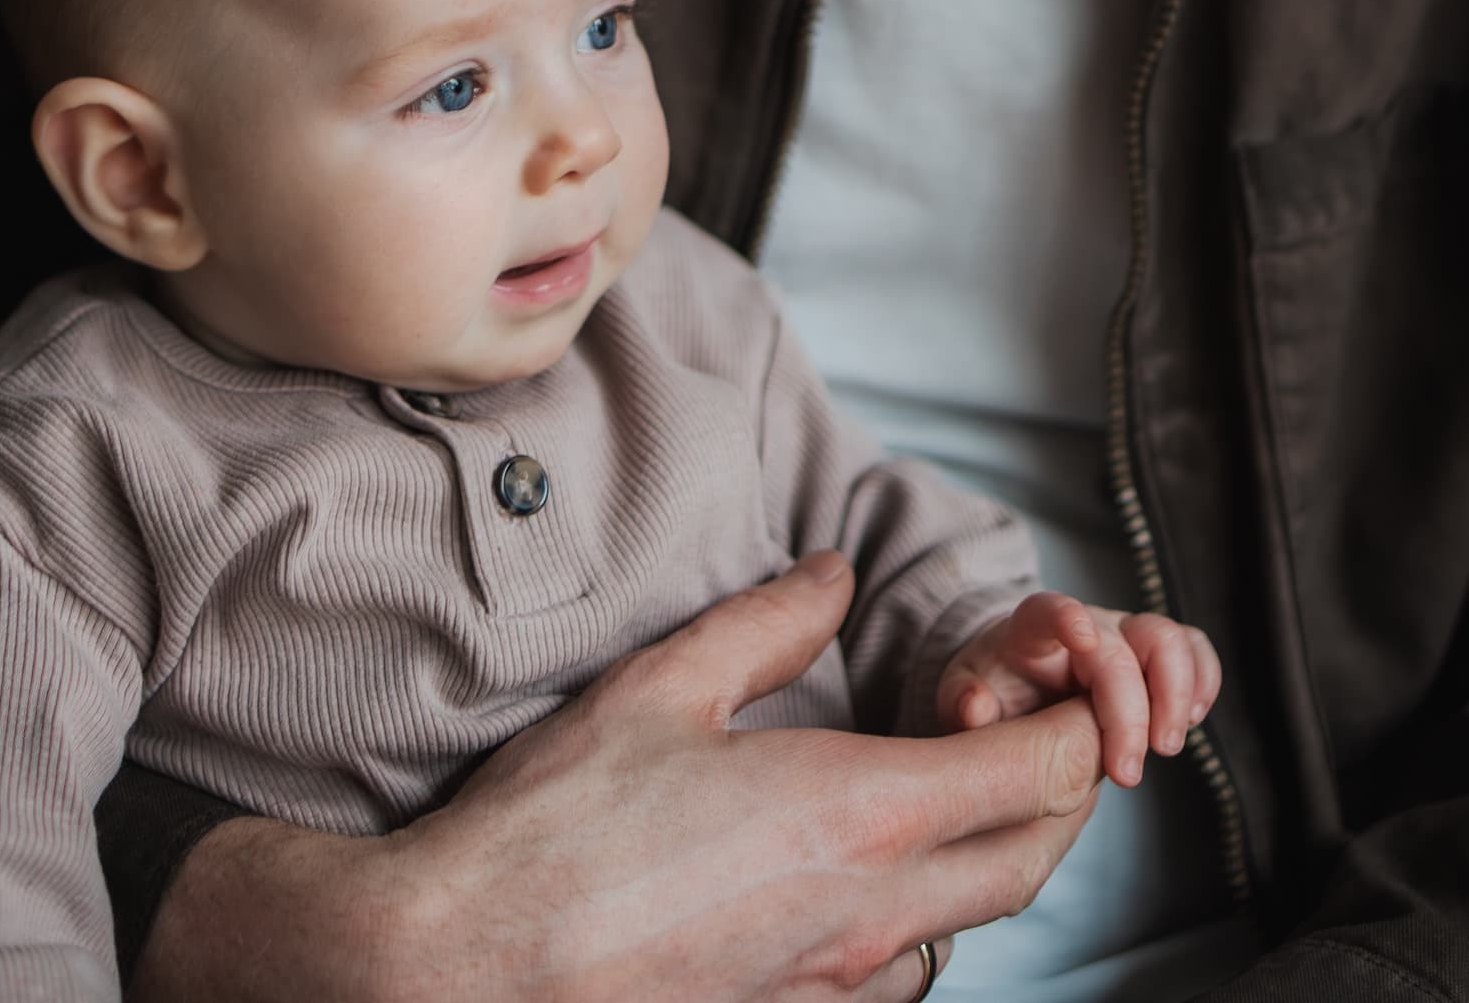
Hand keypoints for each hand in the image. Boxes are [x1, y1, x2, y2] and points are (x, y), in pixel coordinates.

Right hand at [135, 554, 1103, 1002]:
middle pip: (1034, 857)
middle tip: (1038, 727)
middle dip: (1062, 787)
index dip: (1070, 721)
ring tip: (960, 792)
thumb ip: (769, 624)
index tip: (1060, 682)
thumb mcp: (663, 684)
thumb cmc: (558, 827)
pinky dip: (924, 915)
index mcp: (857, 813)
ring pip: (973, 922)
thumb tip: (833, 576)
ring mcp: (835, 986)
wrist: (468, 968)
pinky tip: (871, 872)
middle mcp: (870, 913)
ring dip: (996, 854)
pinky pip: (902, 973)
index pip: (1036, 772)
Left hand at [936, 590, 1220, 789]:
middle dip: (1133, 709)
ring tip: (1166, 747)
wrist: (1020, 679)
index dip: (1067, 616)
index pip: (1049, 610)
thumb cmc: (994, 687)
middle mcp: (1087, 624)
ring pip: (1169, 638)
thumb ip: (963, 702)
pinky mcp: (1155, 655)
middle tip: (1127, 771)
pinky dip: (1203, 681)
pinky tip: (1191, 720)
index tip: (1083, 637)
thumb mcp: (963, 696)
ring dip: (1177, 693)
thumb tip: (975, 709)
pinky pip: (1194, 651)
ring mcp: (1125, 635)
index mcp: (1032, 630)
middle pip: (1123, 643)